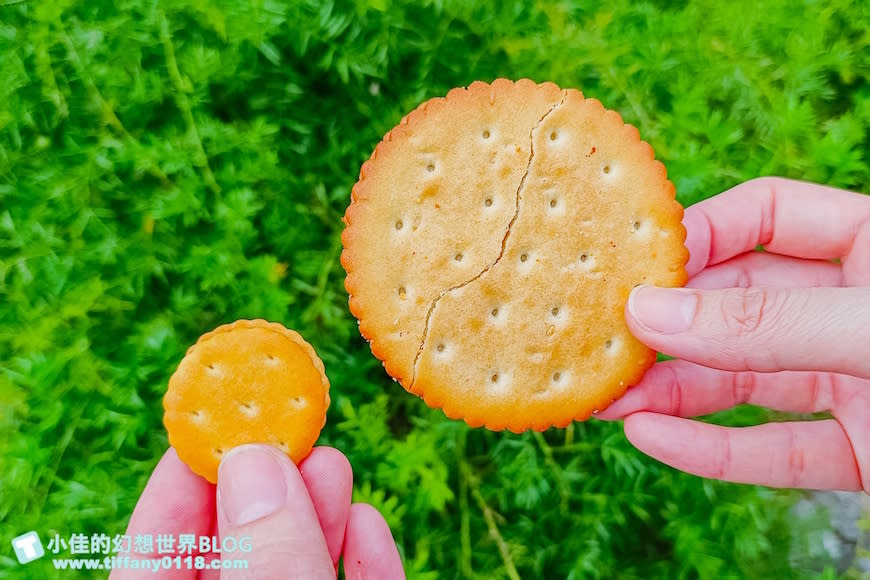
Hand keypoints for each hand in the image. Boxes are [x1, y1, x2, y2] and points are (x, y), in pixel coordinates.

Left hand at [111, 445, 404, 578]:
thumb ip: (264, 559)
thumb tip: (254, 463)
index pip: (152, 560)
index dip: (180, 486)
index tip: (215, 420)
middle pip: (232, 557)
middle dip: (264, 490)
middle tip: (288, 433)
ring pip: (294, 574)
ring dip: (319, 520)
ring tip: (334, 463)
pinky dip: (361, 566)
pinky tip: (368, 524)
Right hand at [598, 177, 869, 492]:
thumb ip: (771, 323)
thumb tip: (651, 313)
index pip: (766, 215)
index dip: (699, 234)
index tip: (635, 267)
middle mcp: (850, 312)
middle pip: (738, 304)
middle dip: (668, 324)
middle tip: (600, 337)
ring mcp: (853, 383)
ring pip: (744, 381)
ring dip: (671, 390)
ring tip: (605, 396)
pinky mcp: (859, 453)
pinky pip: (775, 451)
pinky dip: (713, 450)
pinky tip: (652, 436)